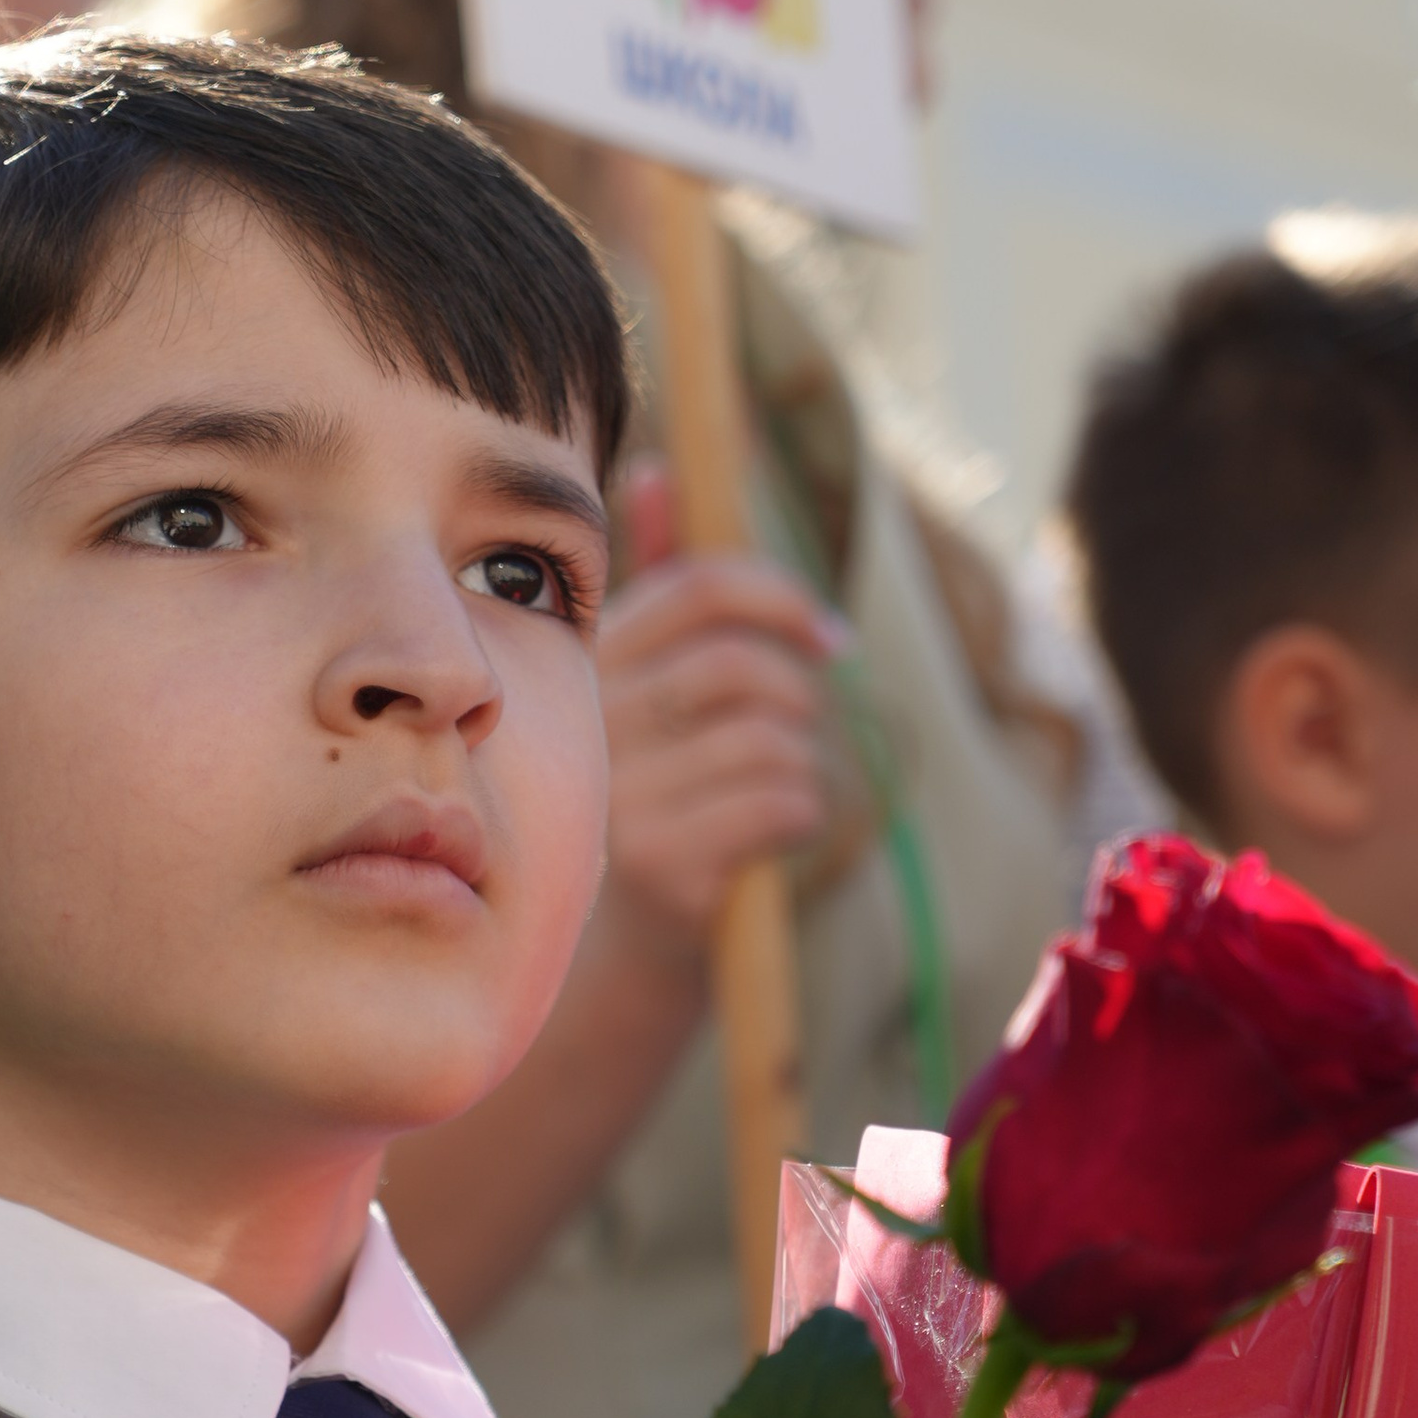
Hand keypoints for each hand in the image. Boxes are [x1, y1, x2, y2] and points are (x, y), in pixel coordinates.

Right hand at [594, 475, 835, 960]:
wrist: (611, 947)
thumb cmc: (642, 793)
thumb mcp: (637, 690)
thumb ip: (653, 584)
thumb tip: (661, 470)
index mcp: (588, 665)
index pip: (697, 588)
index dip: (780, 596)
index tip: (829, 636)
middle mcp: (591, 726)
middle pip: (741, 665)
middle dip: (800, 694)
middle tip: (806, 728)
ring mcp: (618, 796)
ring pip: (771, 739)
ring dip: (805, 764)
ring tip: (781, 789)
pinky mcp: (657, 863)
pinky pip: (780, 804)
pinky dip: (805, 814)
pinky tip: (779, 832)